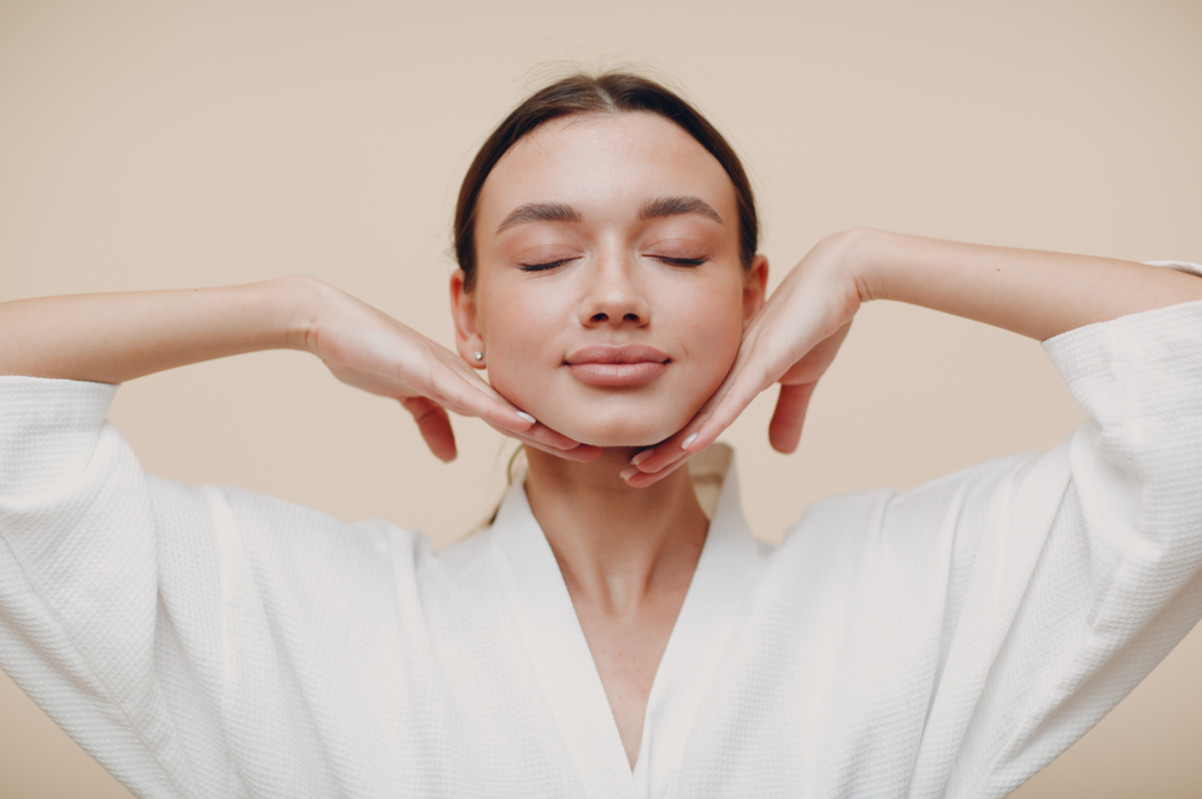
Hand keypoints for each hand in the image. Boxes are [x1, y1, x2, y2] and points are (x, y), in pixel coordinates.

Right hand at [304, 282, 600, 462]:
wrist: (328, 323)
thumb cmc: (368, 353)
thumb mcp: (407, 398)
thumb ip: (431, 424)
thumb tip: (450, 456)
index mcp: (460, 381)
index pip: (510, 412)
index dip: (542, 431)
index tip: (574, 449)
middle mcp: (463, 374)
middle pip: (517, 409)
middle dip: (555, 432)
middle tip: (594, 450)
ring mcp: (447, 370)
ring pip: (502, 405)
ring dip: (539, 427)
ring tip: (574, 444)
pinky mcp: (426, 370)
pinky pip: (467, 396)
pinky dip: (497, 412)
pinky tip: (523, 425)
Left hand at [622, 233, 863, 485]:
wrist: (840, 277)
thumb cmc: (817, 320)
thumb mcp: (802, 379)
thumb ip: (787, 414)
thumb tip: (780, 451)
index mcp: (733, 374)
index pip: (698, 418)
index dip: (673, 446)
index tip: (646, 469)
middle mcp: (727, 369)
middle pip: (687, 419)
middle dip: (658, 452)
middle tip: (628, 477)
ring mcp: (742, 364)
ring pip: (701, 414)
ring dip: (672, 446)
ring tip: (641, 470)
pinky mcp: (764, 360)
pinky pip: (733, 399)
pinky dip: (711, 425)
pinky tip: (688, 446)